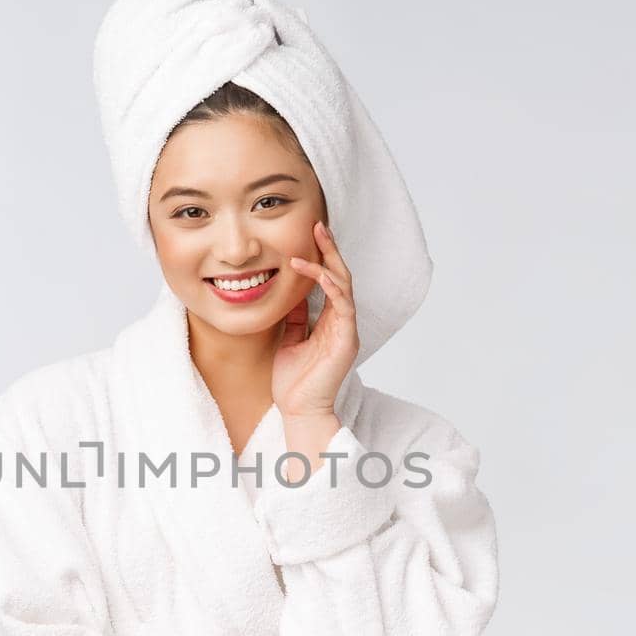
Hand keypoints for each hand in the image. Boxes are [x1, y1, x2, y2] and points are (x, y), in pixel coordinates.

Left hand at [273, 220, 358, 419]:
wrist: (299, 411)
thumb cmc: (293, 382)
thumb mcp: (288, 339)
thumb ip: (293, 317)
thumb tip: (288, 291)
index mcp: (328, 321)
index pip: (328, 281)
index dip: (320, 257)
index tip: (308, 235)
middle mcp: (341, 322)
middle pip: (340, 275)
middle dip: (329, 249)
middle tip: (317, 224)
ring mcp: (346, 329)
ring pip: (344, 283)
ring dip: (330, 259)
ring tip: (317, 237)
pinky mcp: (347, 339)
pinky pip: (343, 304)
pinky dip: (330, 285)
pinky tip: (317, 271)